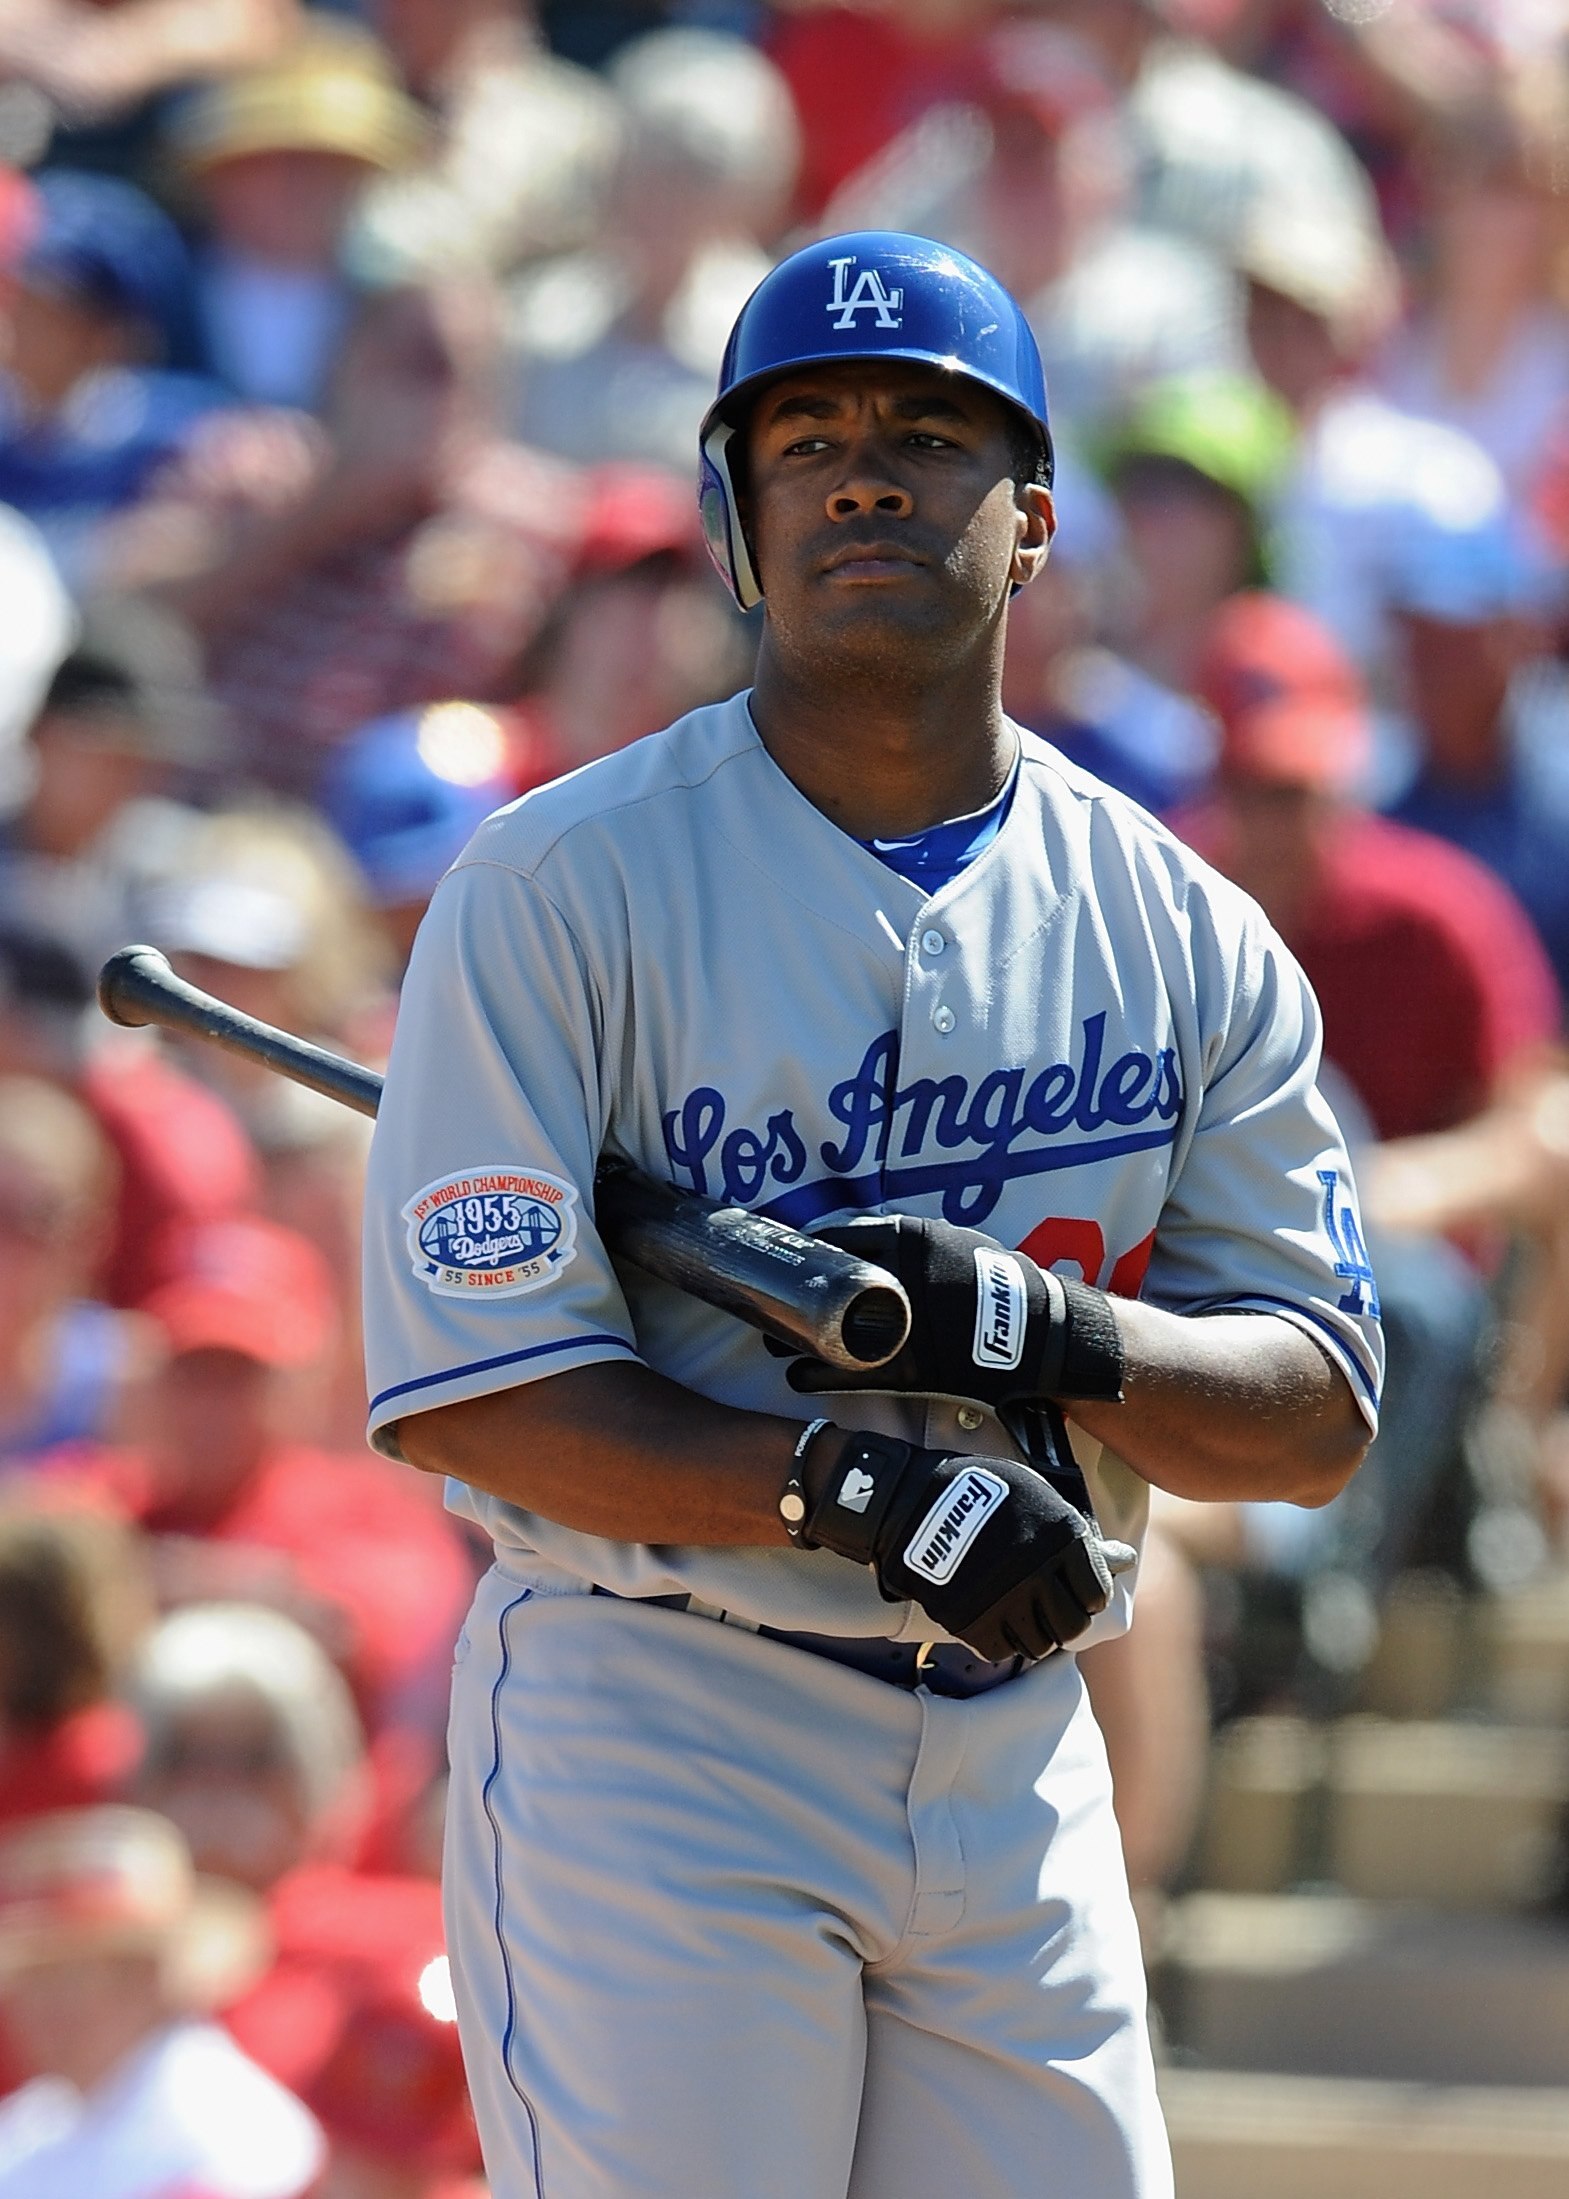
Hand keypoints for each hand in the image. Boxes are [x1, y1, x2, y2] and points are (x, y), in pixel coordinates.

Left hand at [774, 1214, 1122, 1412]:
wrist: (1037, 1333)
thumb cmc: (996, 1285)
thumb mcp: (956, 1244)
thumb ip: (914, 1242)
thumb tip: (874, 1235)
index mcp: (910, 1240)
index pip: (837, 1236)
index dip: (807, 1251)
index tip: (790, 1261)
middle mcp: (898, 1277)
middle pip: (823, 1286)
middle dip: (790, 1299)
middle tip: (768, 1307)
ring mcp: (899, 1325)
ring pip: (827, 1332)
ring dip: (794, 1339)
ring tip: (775, 1343)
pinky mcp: (904, 1368)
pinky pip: (845, 1373)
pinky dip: (815, 1375)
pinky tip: (797, 1376)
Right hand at [800, 1427, 1135, 1661]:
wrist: (913, 1503)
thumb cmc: (980, 1491)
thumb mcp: (1036, 1496)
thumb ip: (1078, 1533)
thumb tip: (1125, 1560)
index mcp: (1063, 1539)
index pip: (1096, 1594)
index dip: (1086, 1594)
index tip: (1071, 1589)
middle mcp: (1041, 1575)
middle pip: (1072, 1626)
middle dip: (1063, 1619)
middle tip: (1046, 1606)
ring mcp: (1007, 1602)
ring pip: (1039, 1644)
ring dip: (1033, 1632)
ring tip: (1019, 1613)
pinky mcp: (974, 1623)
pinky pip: (1002, 1650)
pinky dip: (1002, 1640)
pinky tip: (994, 1618)